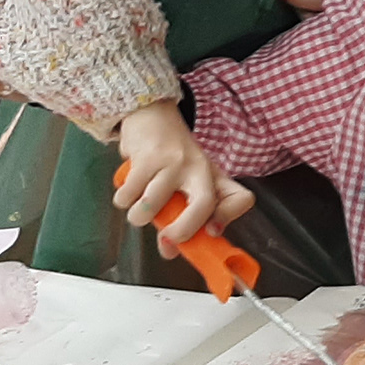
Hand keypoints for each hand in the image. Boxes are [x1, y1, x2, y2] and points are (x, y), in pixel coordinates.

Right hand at [113, 101, 255, 258]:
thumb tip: (170, 250)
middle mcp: (199, 169)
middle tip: (167, 238)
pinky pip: (129, 195)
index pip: (240, 198)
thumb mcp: (189, 181)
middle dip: (182, 230)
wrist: (152, 115)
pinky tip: (129, 190)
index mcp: (215, 178)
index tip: (212, 232)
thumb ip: (184, 215)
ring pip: (153, 206)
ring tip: (140, 209)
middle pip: (203, 205)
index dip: (229, 218)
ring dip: (139, 216)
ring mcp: (174, 163)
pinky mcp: (147, 158)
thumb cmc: (173, 156)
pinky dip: (124, 200)